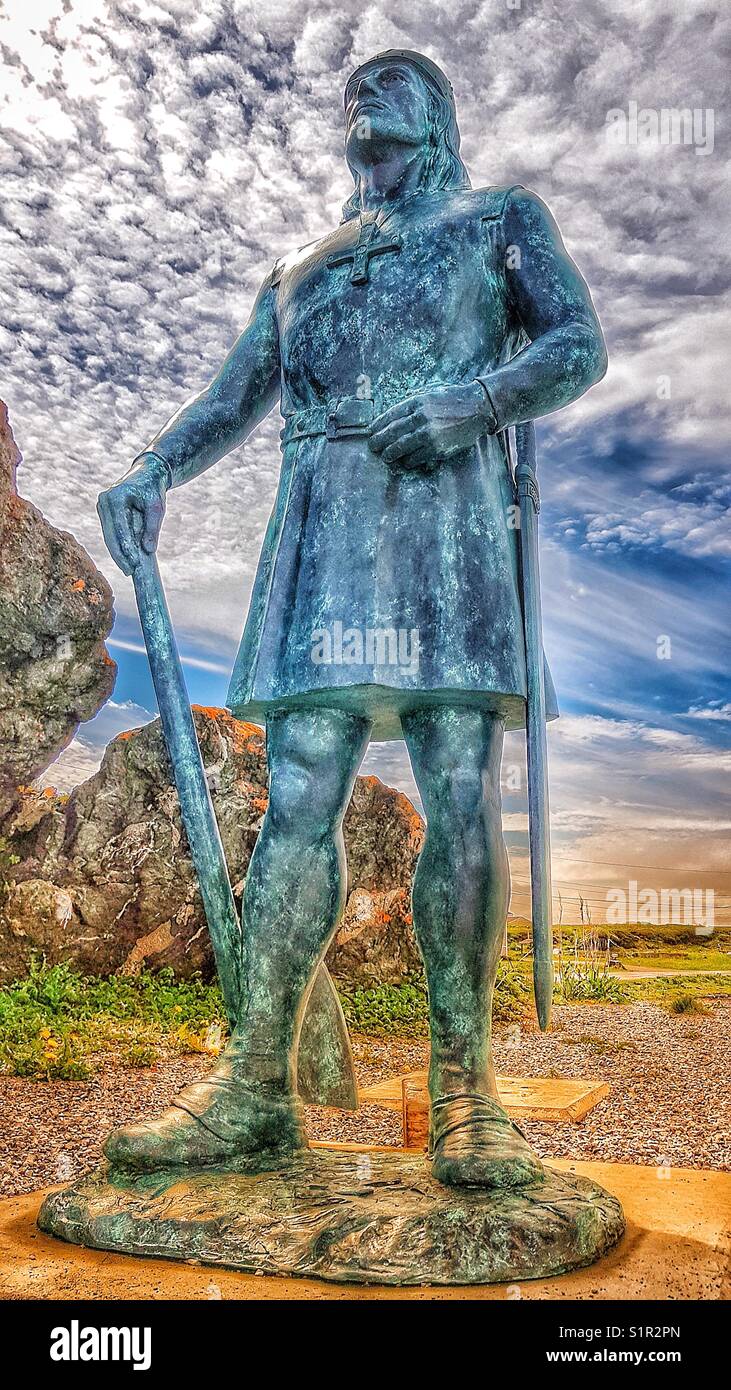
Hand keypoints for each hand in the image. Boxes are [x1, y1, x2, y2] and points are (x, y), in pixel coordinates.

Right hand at [97, 454, 167, 575]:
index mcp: (115, 498)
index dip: (126, 549)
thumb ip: (152, 528)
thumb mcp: (157, 508)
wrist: (146, 474)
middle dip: (120, 556)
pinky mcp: (104, 513)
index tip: (134, 565)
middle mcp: (104, 502)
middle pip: (110, 535)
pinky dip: (118, 546)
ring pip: (108, 536)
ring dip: (118, 554)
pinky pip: (110, 533)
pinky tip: (126, 559)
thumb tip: (148, 550)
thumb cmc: (153, 489)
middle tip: (129, 572)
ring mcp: (102, 507)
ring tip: (128, 569)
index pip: (119, 529)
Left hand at [368, 382, 493, 470]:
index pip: (391, 415)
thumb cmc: (453, 401)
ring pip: (401, 447)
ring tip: (386, 456)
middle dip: (379, 441)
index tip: (371, 431)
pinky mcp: (437, 448)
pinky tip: (405, 462)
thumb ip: (413, 407)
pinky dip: (409, 461)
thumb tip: (393, 420)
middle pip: (392, 432)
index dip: (379, 425)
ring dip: (391, 453)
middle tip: (373, 446)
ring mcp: (429, 433)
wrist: (478, 408)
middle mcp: (421, 417)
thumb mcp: (430, 396)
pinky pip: (417, 458)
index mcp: (417, 402)